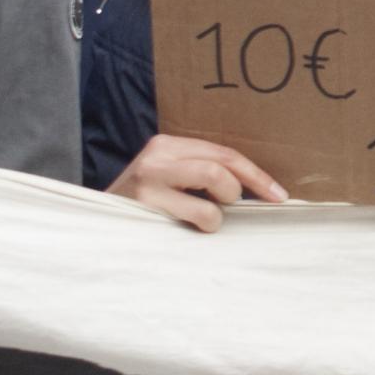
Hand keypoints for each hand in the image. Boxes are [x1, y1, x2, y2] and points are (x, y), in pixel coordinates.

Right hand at [106, 135, 286, 232]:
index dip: (256, 174)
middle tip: (241, 208)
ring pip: (216, 181)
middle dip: (243, 189)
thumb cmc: (142, 209)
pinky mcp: (146, 202)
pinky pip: (200, 213)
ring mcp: (150, 177)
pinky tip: (189, 228)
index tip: (279, 195)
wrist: (95, 229)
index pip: (224, 153)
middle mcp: (158, 155)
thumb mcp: (169, 181)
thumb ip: (200, 174)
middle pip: (224, 164)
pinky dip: (207, 223)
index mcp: (167, 145)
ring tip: (205, 219)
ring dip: (220, 209)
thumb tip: (253, 187)